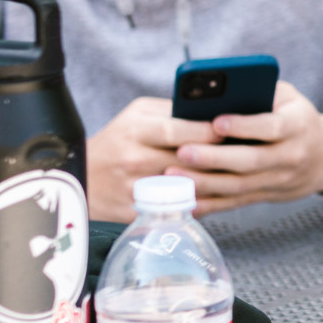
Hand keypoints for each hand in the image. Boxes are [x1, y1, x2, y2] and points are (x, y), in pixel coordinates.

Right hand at [86, 96, 224, 221]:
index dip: (207, 132)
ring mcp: (136, 189)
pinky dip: (199, 203)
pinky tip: (214, 195)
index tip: (228, 131)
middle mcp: (134, 160)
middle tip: (240, 153)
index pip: (177, 131)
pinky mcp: (138, 212)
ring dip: (213, 181)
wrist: (82, 177)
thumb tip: (210, 111)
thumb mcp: (137, 115)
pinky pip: (176, 208)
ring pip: (186, 187)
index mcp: (135, 131)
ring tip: (232, 173)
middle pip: (186, 161)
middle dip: (217, 157)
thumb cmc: (117, 141)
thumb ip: (171, 111)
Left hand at [164, 81, 322, 215]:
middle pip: (251, 160)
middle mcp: (291, 156)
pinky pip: (235, 203)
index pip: (272, 127)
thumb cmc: (297, 117)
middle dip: (215, 158)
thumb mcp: (288, 97)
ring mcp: (279, 180)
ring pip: (240, 186)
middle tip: (183, 152)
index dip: (245, 126)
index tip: (216, 122)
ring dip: (205, 183)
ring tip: (174, 175)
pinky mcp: (266, 196)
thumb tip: (217, 91)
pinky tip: (186, 200)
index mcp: (298, 126)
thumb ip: (260, 92)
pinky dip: (211, 204)